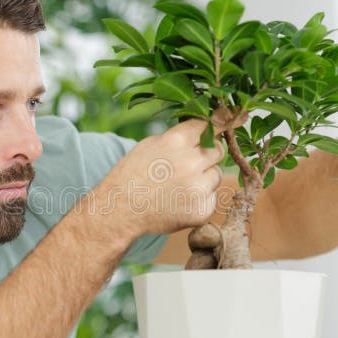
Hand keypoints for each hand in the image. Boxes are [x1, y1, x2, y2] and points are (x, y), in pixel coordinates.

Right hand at [96, 118, 224, 236]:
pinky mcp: (202, 210)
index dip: (210, 129)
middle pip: (218, 150)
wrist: (119, 211)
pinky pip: (211, 198)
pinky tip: (179, 202)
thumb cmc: (132, 175)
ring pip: (216, 175)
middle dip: (209, 154)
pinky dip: (199, 200)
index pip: (207, 125)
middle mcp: (191, 163)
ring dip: (204, 178)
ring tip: (179, 186)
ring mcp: (198, 188)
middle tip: (192, 163)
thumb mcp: (150, 145)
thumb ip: (180, 138)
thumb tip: (207, 131)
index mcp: (177, 141)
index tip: (212, 131)